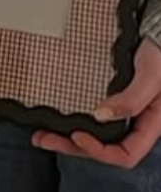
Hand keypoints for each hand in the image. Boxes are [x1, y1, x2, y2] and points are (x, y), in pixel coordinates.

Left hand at [33, 38, 160, 167]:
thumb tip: (101, 115)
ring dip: (68, 139)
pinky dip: (75, 122)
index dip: (100, 151)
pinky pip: (94, 120)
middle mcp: (135, 124)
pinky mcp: (112, 102)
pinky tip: (58, 120)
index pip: (126, 154)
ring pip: (96, 137)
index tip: (77, 135)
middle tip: (43, 139)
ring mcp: (123, 114)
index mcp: (150, 125)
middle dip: (73, 147)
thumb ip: (131, 98)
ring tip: (41, 135)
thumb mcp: (151, 77)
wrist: (158, 37)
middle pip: (104, 149)